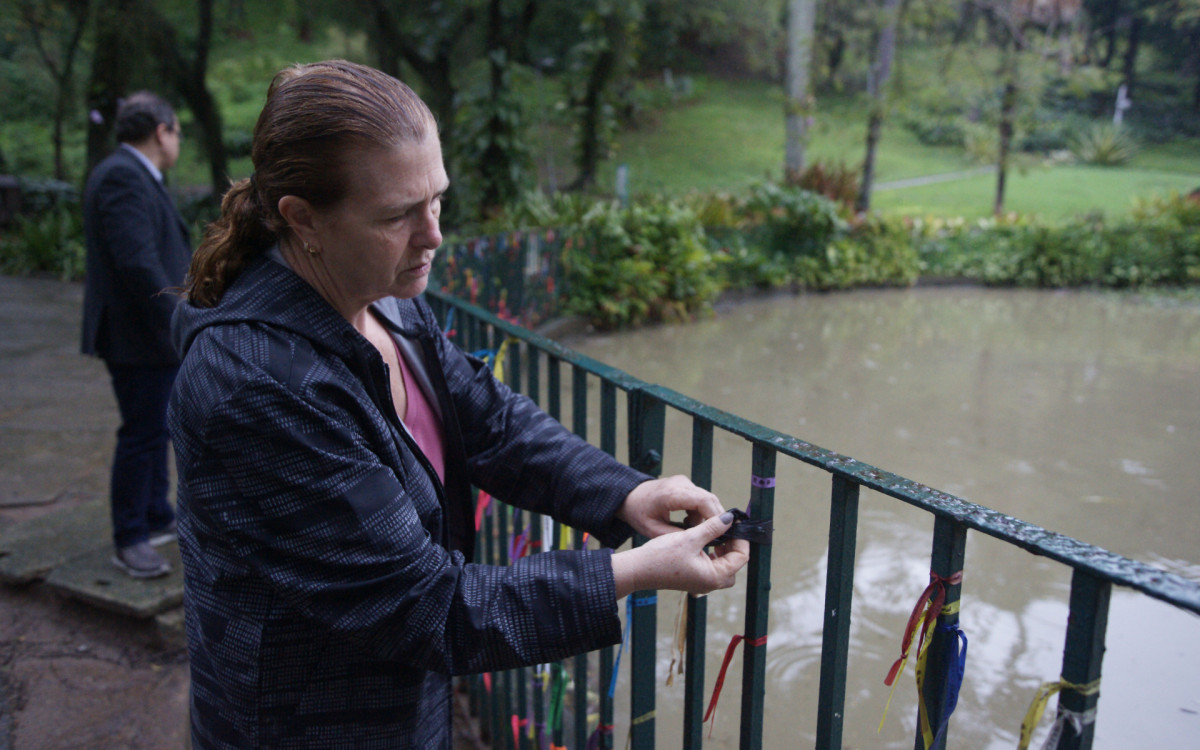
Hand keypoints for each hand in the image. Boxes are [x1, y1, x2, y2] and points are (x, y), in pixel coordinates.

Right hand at [611, 512, 749, 597]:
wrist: (637, 569)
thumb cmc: (661, 556)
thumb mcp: (690, 537)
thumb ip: (712, 527)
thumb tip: (729, 519)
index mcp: (713, 576)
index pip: (740, 558)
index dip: (741, 539)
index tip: (735, 523)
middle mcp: (710, 583)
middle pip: (734, 565)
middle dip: (733, 546)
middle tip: (727, 528)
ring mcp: (701, 583)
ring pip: (723, 567)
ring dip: (723, 550)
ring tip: (716, 533)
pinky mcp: (692, 579)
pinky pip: (710, 567)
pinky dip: (712, 555)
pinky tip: (704, 542)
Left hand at [616, 475, 723, 538]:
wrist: (628, 497)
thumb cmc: (639, 514)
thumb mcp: (654, 531)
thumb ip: (678, 536)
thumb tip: (701, 541)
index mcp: (671, 494)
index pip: (703, 501)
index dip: (715, 517)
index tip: (720, 534)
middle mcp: (680, 483)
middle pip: (709, 498)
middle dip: (715, 519)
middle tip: (716, 537)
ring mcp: (684, 481)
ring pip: (707, 498)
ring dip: (707, 516)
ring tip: (694, 531)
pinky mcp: (685, 483)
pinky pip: (701, 497)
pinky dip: (701, 511)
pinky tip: (689, 522)